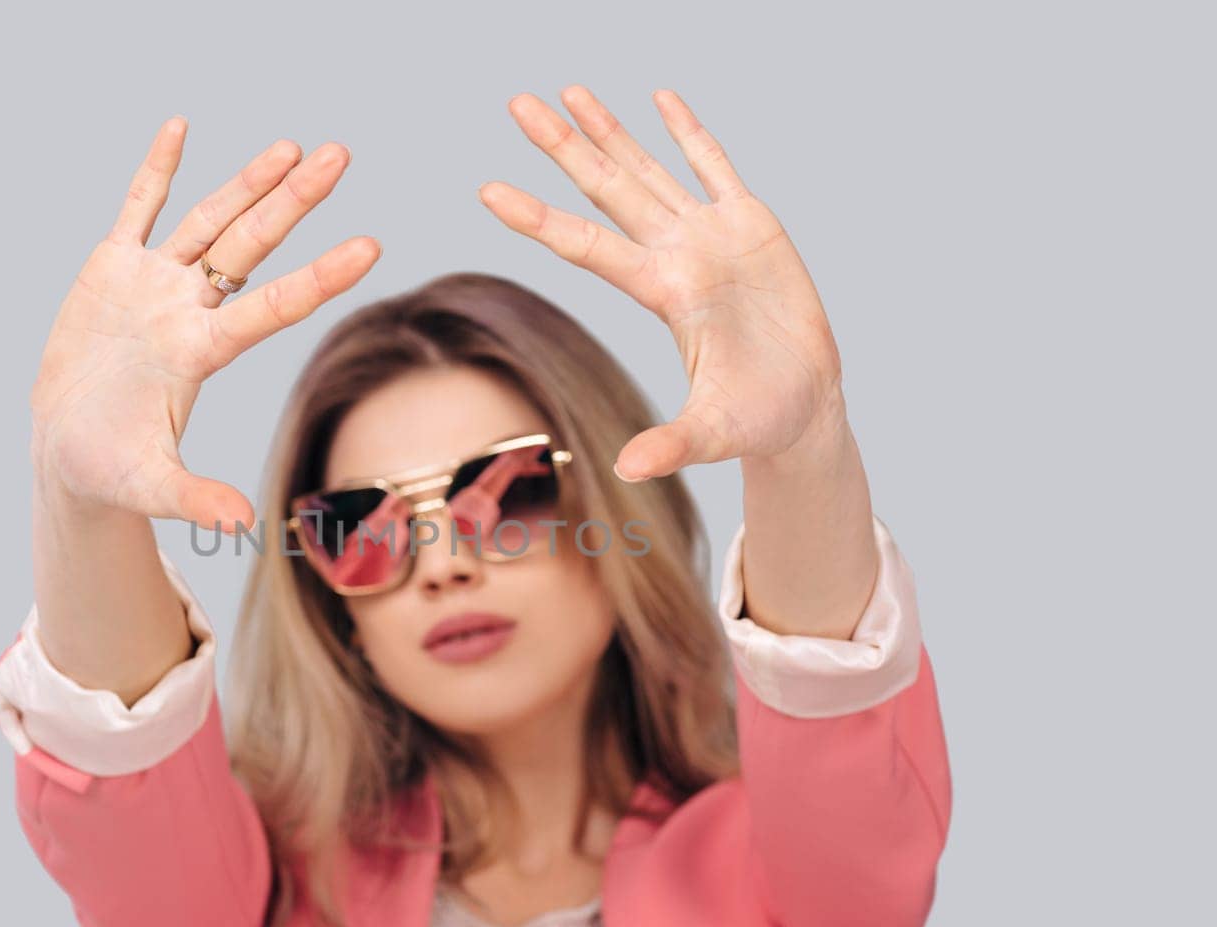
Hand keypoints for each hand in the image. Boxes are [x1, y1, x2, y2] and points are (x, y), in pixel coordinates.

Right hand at [30, 117, 380, 528]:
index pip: (272, 306)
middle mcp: (186, 310)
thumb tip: (244, 525)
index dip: (319, 276)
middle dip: (293, 200)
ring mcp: (152, 285)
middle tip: (341, 155)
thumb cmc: (110, 471)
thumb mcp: (148, 487)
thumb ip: (195, 498)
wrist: (67, 450)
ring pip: (208, 220)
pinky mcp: (110, 270)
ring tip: (293, 146)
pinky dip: (156, 170)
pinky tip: (180, 126)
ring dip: (246, 182)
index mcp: (200, 353)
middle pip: (250, 245)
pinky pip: (137, 209)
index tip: (371, 246)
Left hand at [480, 87, 844, 480]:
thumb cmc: (758, 420)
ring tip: (569, 91)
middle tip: (518, 104)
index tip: (486, 191)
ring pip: (649, 168)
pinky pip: (717, 166)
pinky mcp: (754, 225)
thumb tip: (629, 469)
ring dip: (611, 130)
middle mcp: (675, 255)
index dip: (538, 218)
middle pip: (604, 189)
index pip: (585, 245)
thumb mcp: (715, 432)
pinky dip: (691, 132)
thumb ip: (673, 444)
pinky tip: (662, 98)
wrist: (804, 407)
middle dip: (563, 145)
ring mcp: (711, 236)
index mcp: (662, 292)